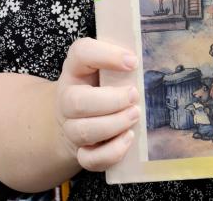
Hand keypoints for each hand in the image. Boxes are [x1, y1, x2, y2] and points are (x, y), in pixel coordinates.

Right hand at [55, 37, 140, 170]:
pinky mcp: (81, 151)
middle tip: (135, 95)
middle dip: (111, 101)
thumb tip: (144, 64)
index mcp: (76, 68)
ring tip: (135, 115)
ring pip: (83, 131)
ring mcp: (71, 126)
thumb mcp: (108, 66)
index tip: (133, 61)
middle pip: (76, 102)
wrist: (80, 116)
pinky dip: (112, 152)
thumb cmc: (102, 85)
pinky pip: (90, 159)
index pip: (81, 53)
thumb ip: (123, 60)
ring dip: (114, 124)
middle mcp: (68, 97)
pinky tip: (128, 138)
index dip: (106, 55)